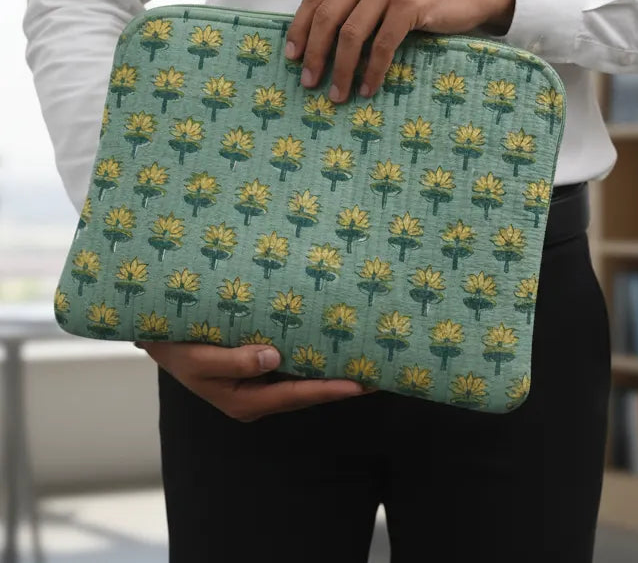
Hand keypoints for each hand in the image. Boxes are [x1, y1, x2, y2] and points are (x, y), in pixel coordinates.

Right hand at [134, 340, 366, 421]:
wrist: (157, 338)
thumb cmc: (175, 348)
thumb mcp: (199, 358)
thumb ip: (235, 360)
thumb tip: (274, 357)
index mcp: (245, 401)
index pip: (297, 395)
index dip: (330, 389)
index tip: (360, 384)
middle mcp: (257, 395)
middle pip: (308, 391)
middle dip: (342, 382)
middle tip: (379, 373)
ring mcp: (258, 381)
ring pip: (302, 378)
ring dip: (331, 368)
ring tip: (365, 357)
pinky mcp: (257, 365)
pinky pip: (291, 364)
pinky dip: (312, 355)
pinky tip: (331, 342)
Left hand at [284, 0, 514, 102]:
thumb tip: (316, 41)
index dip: (300, 29)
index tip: (292, 57)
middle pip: (328, 17)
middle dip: (315, 54)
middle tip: (310, 82)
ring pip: (351, 34)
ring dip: (341, 69)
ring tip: (337, 94)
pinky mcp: (410, 4)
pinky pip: (382, 46)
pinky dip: (372, 71)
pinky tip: (368, 88)